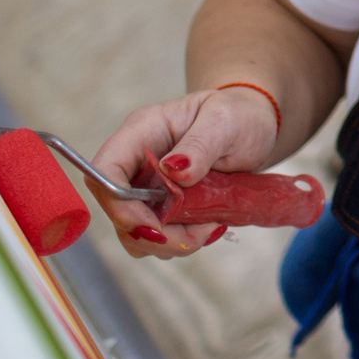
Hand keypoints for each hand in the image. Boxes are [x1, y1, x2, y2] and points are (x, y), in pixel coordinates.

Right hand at [88, 85, 279, 258]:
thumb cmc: (239, 115)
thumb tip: (171, 170)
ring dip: (170, 243)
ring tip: (212, 227)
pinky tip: (211, 226)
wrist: (254, 128)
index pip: (104, 172)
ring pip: (134, 232)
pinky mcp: (161, 206)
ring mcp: (146, 187)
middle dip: (154, 235)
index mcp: (141, 132)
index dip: (120, 206)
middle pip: (117, 211)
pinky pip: (157, 236)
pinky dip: (180, 241)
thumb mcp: (226, 122)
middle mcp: (135, 162)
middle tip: (200, 234)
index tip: (157, 226)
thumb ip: (200, 144)